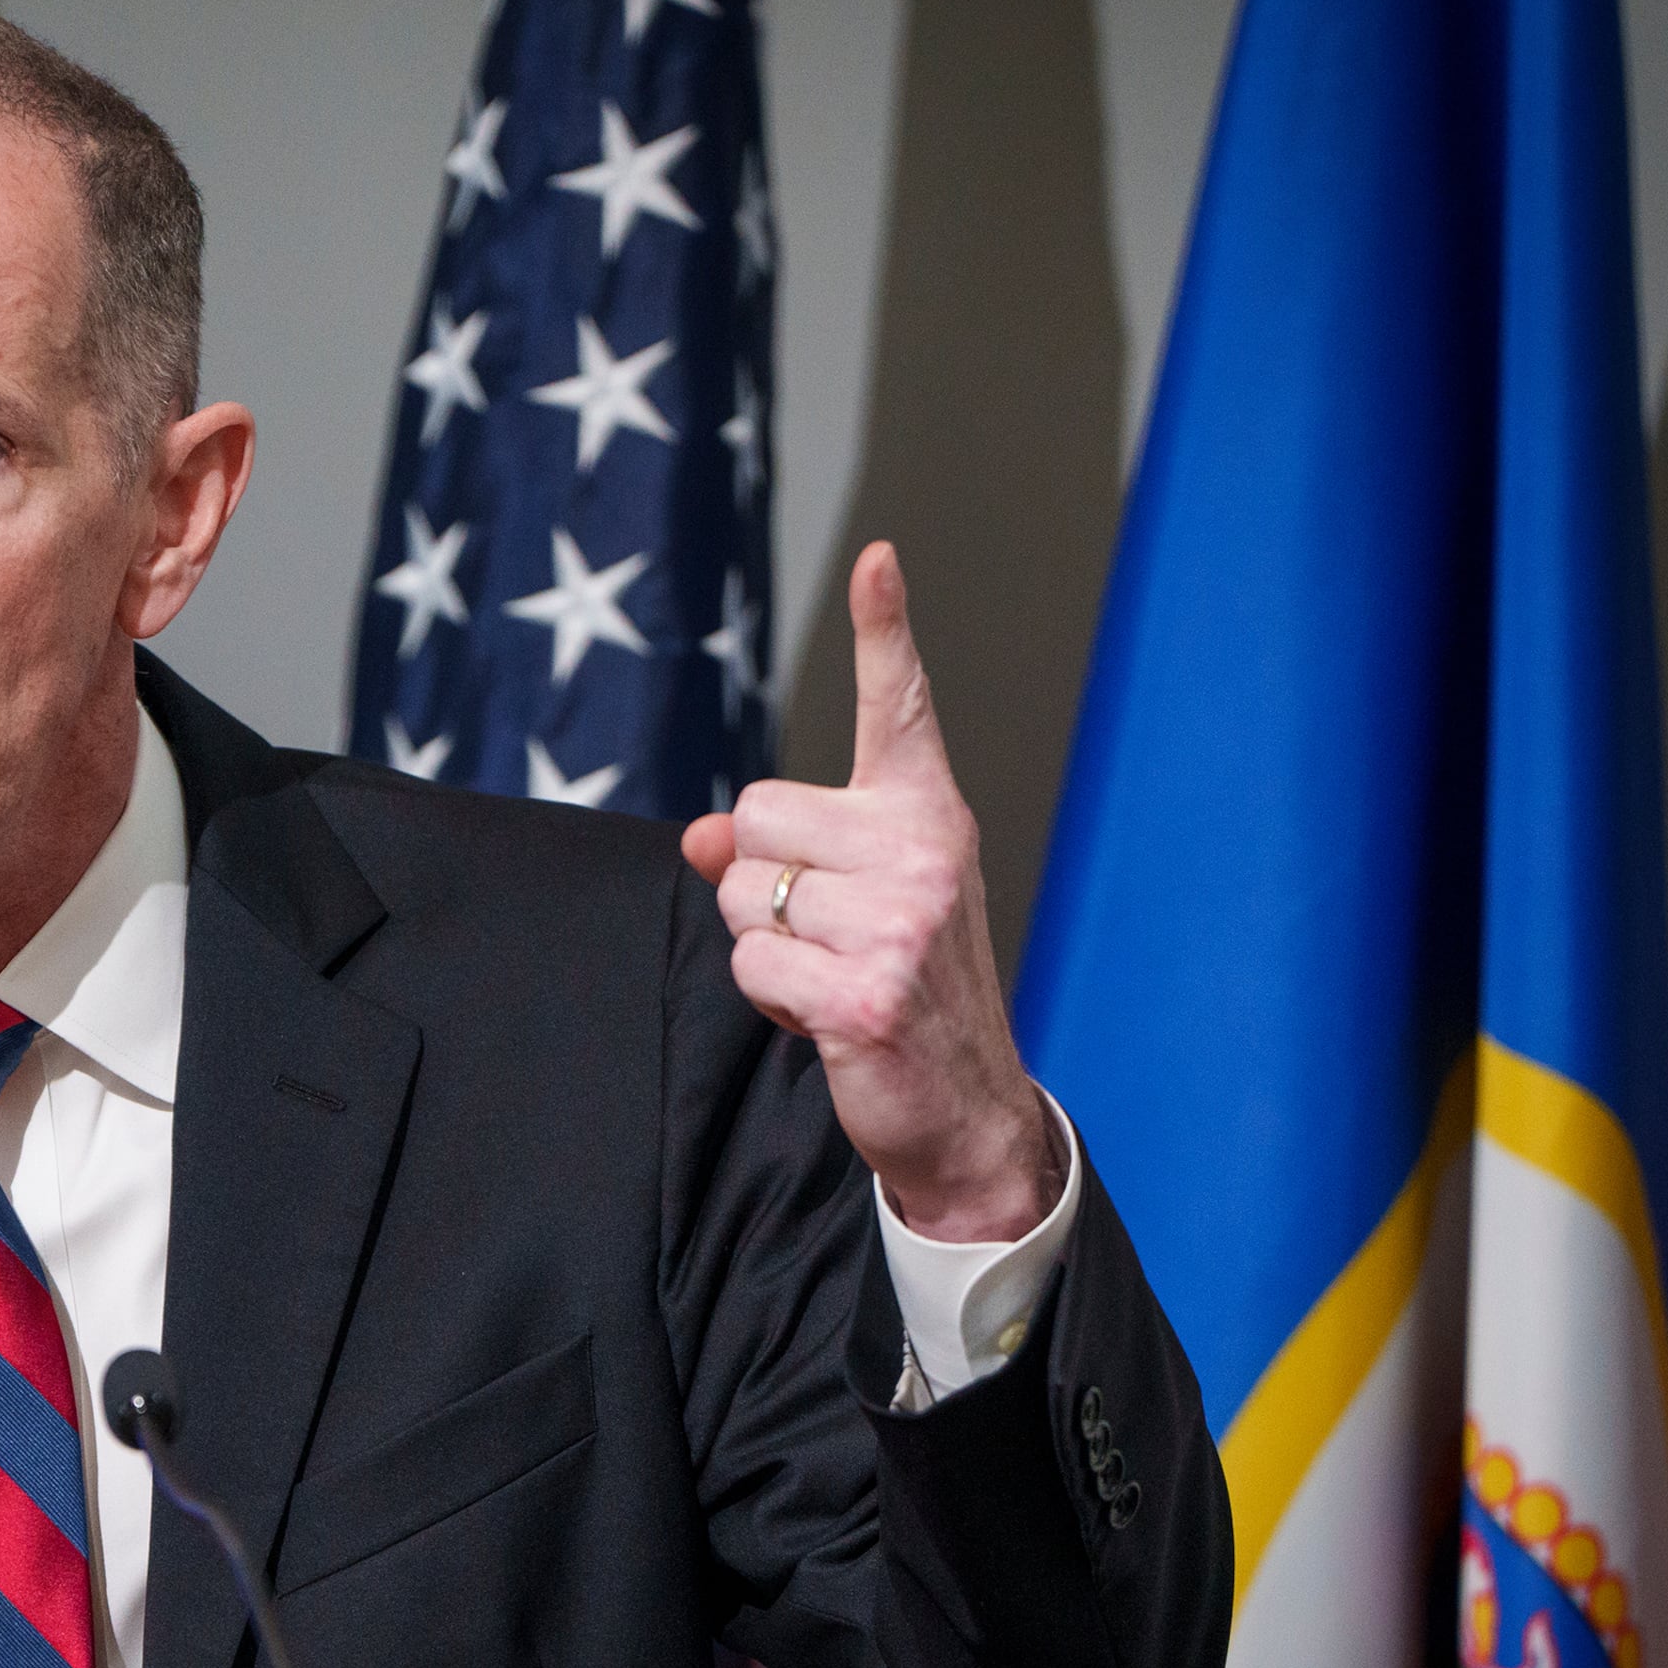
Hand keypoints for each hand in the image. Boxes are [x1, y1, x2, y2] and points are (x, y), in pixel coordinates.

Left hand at [680, 542, 1056, 1242]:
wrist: (966, 1108)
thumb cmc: (903, 989)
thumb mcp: (852, 903)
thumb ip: (779, 853)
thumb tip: (700, 838)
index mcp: (927, 815)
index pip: (899, 707)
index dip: (883, 629)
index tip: (875, 559)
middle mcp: (923, 852)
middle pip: (755, 815)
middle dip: (760, 881)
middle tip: (828, 932)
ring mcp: (901, 920)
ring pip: (742, 895)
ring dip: (763, 946)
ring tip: (832, 975)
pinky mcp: (864, 990)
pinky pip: (751, 965)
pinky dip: (768, 1000)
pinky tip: (826, 1018)